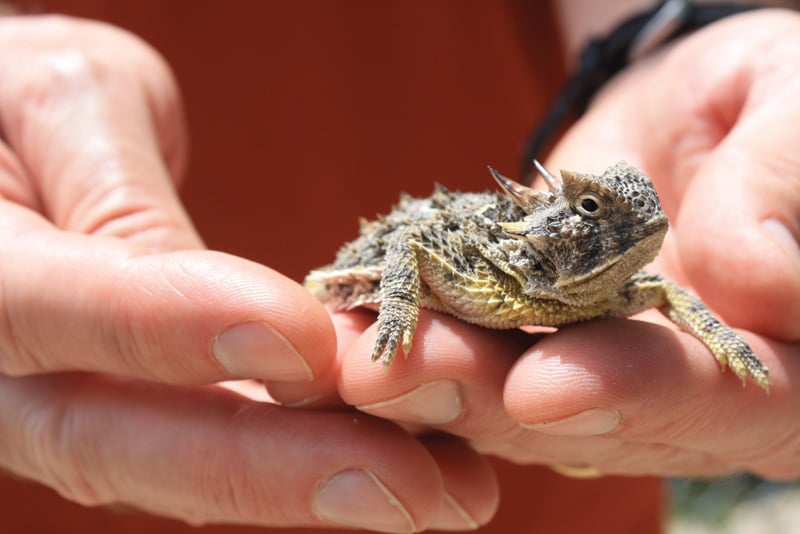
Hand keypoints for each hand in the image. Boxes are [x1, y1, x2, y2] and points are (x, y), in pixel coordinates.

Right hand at [0, 15, 496, 530]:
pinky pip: (212, 437)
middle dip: (276, 470)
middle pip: (126, 439)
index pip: (54, 308)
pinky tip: (407, 463)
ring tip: (448, 494)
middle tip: (418, 493)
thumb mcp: (66, 104)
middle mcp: (5, 368)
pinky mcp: (128, 405)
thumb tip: (230, 315)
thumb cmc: (23, 102)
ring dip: (316, 485)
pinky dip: (306, 454)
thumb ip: (127, 204)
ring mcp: (63, 401)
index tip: (304, 342)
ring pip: (181, 463)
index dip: (173, 327)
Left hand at [335, 10, 799, 479]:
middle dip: (486, 398)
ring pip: (513, 396)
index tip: (544, 386)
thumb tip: (759, 276)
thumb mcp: (793, 111)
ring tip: (350, 359)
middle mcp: (682, 389)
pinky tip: (350, 328)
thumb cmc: (768, 103)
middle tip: (392, 378)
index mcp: (778, 356)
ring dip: (428, 382)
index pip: (716, 397)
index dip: (633, 396)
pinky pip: (474, 347)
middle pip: (588, 417)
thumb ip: (781, 185)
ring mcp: (598, 370)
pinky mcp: (530, 338)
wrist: (691, 115)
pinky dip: (412, 341)